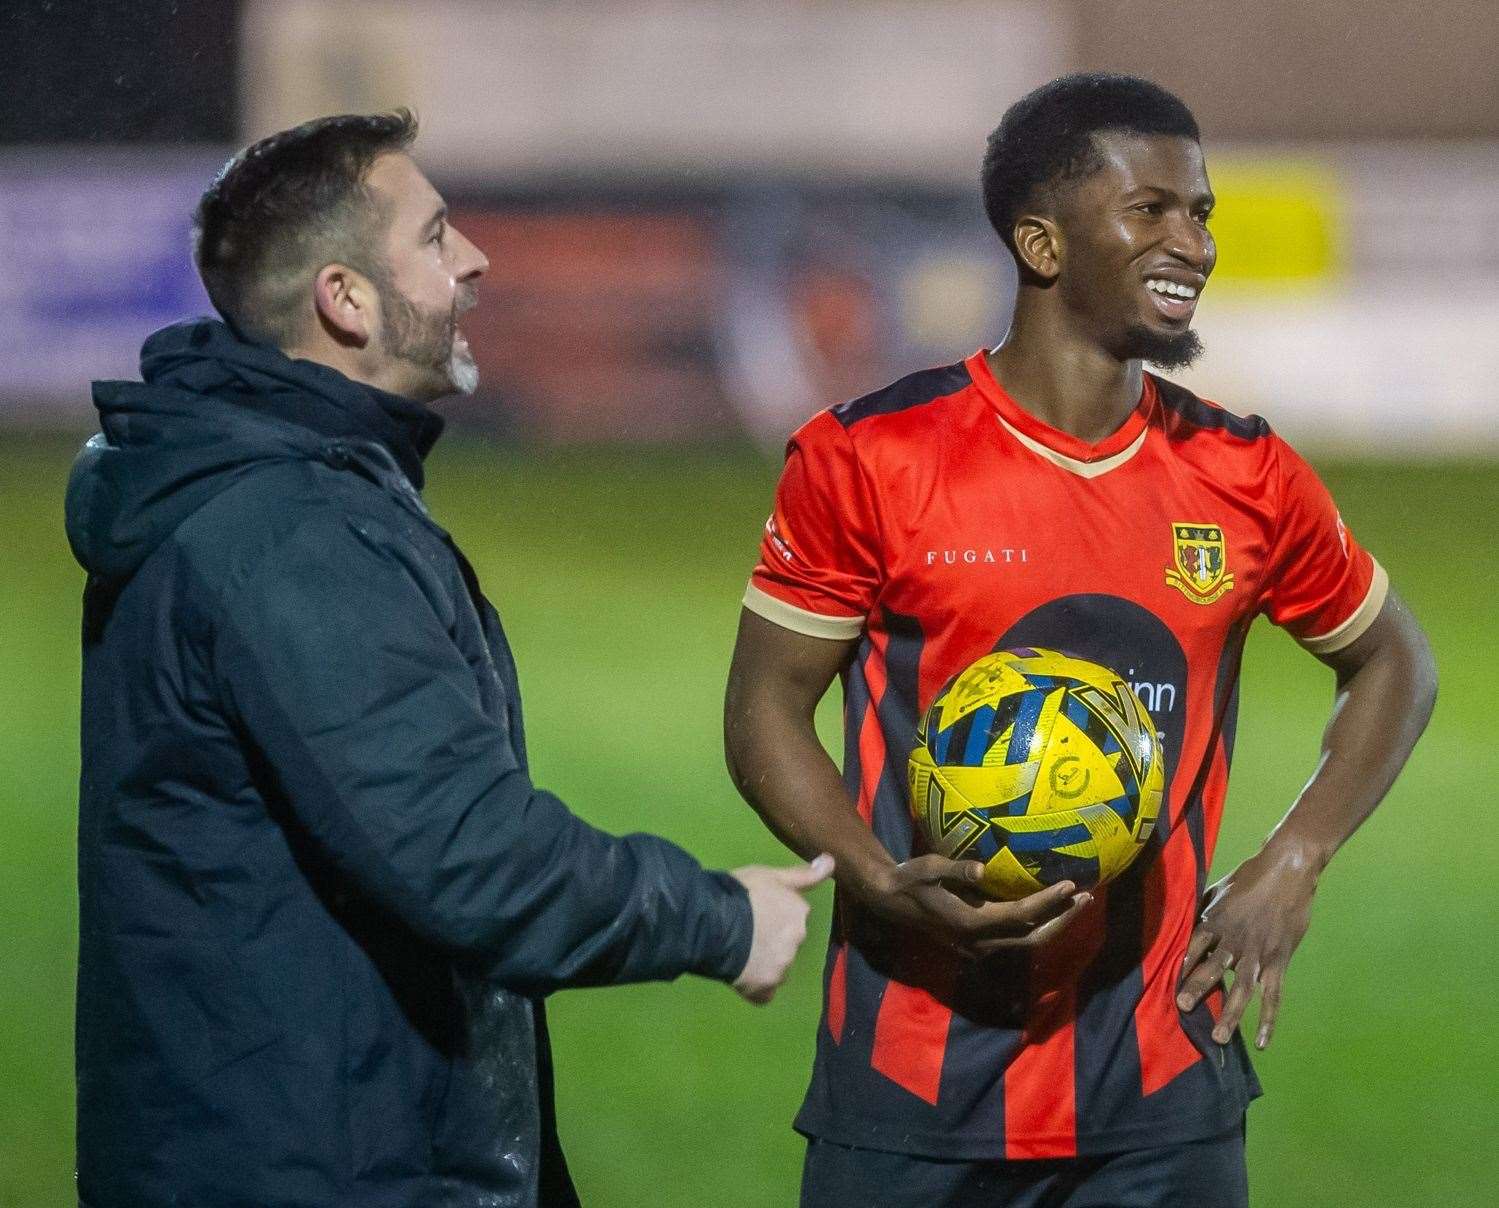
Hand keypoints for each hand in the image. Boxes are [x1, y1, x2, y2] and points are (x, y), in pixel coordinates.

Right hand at [730, 853, 834, 1003]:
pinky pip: (764, 992)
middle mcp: (797, 940)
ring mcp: (782, 967)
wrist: (714, 924)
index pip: (793, 917)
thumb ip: (802, 874)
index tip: (756, 914)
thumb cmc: (740, 894)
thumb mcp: (769, 875)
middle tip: (746, 933)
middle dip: (772, 941)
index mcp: (799, 912)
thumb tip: (831, 862)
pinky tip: (740, 976)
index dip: (773, 916)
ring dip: (764, 963)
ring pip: (777, 968)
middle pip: (787, 944)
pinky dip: (756, 987)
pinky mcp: (765, 988)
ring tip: (739, 953)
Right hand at [862, 854, 1091, 959]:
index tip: (1070, 885)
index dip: (1048, 902)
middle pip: (1033, 935)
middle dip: (1062, 919)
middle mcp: (979, 942)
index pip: (1020, 914)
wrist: (889, 901)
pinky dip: (1037, 925)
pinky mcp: (978, 945)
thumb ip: (956, 870)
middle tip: (1086, 897)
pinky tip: (1048, 909)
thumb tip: (982, 870)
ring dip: (1053, 924)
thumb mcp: (928, 869)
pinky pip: (1016, 939)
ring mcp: (979, 947)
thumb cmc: (909, 879)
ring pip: (1027, 941)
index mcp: (971, 923)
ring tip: (1075, 902)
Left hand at [1177, 840, 1321, 1048]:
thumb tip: (1181, 921)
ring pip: (1242, 988)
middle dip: (1196, 989)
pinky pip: (1273, 994)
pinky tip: (1261, 1041)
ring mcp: (1258, 952)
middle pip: (1212, 968)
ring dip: (1230, 1013)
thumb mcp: (1218, 889)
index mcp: (1216, 920)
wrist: (1287, 870)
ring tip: (1218, 1037)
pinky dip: (1268, 1019)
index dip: (1182, 964)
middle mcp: (1235, 939)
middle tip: (1181, 1008)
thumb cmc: (1250, 877)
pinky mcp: (1279, 960)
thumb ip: (1202, 909)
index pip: (1194, 946)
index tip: (1165, 981)